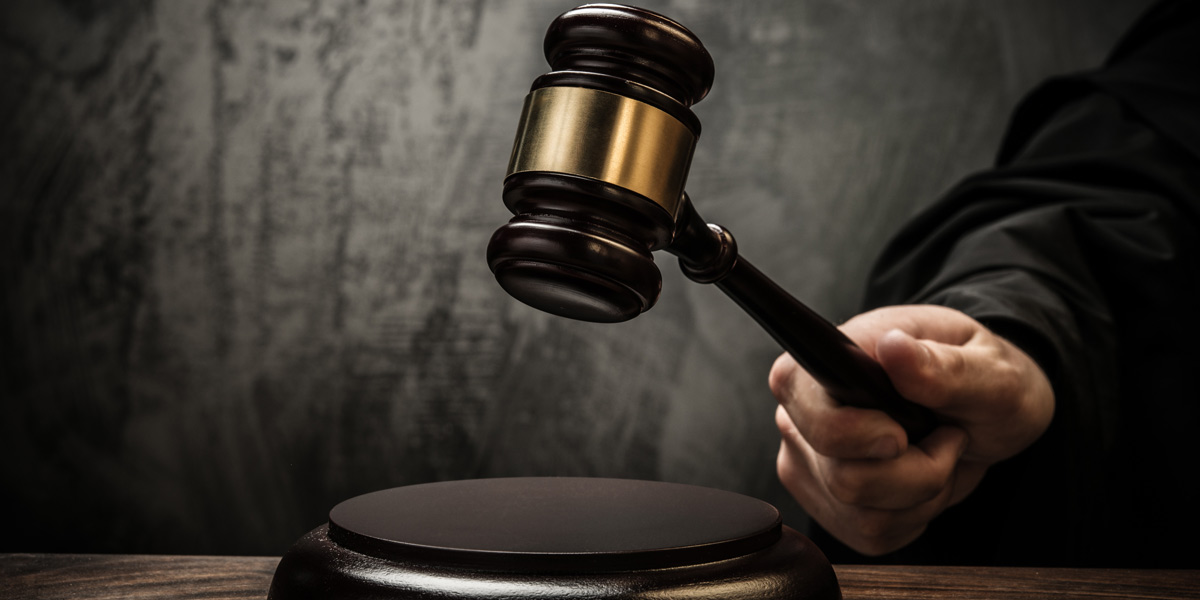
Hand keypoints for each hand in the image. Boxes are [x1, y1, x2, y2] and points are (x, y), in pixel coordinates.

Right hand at [769, 305, 1053, 554]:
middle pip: (843, 475)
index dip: (850, 432)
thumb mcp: (988, 369)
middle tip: (949, 438)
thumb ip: (943, 367)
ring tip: (940, 455)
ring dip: (922, 495)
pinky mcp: (828, 503)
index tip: (902, 435)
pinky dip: (913, 516)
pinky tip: (924, 480)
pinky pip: (868, 532)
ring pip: (861, 512)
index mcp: (827, 361)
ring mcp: (810, 462)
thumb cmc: (981, 380)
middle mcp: (803, 413)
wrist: (987, 416)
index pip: (799, 399)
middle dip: (916, 472)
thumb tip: (893, 348)